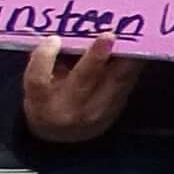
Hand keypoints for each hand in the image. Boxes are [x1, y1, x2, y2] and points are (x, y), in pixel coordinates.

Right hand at [20, 35, 139, 142]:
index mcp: (42, 104)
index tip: (53, 39)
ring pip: (115, 80)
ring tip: (128, 35)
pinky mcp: (118, 107)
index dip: (44, 59)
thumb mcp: (36, 89)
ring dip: (123, 56)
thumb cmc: (47, 104)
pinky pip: (128, 80)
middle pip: (83, 80)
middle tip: (107, 35)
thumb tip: (57, 36)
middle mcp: (71, 110)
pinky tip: (137, 46)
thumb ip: (43, 65)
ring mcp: (98, 111)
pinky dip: (133, 62)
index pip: (39, 82)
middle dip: (96, 57)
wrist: (66, 138)